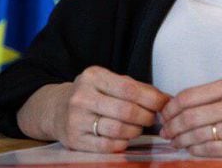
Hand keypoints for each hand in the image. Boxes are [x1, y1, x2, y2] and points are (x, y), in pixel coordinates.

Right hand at [29, 67, 169, 152]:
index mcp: (93, 76)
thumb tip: (165, 99)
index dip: (152, 99)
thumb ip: (136, 88)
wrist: (55, 109)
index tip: (164, 104)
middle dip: (146, 117)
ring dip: (135, 131)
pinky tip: (125, 138)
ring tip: (138, 128)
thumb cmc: (92, 94)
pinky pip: (107, 146)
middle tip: (153, 119)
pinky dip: (122, 144)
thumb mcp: (109, 82)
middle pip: (125, 111)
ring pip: (118, 130)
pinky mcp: (74, 140)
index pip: (129, 89)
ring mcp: (76, 119)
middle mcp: (82, 97)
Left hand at [158, 77, 221, 156]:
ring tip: (175, 141)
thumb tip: (179, 107)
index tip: (165, 114)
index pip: (189, 96)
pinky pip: (211, 150)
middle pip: (190, 117)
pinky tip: (190, 149)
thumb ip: (213, 95)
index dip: (171, 108)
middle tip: (165, 131)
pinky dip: (196, 151)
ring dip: (181, 140)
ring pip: (198, 135)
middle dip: (172, 127)